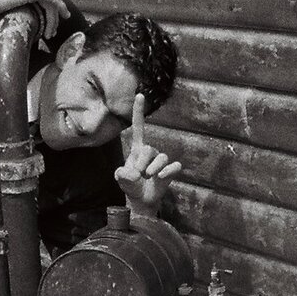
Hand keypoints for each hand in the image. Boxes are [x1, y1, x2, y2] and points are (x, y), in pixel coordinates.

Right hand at [0, 0, 69, 38]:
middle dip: (54, 15)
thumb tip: (24, 16)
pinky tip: (55, 25)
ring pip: (52, 0)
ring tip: (50, 34)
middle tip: (53, 30)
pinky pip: (52, 1)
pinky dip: (57, 13)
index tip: (49, 21)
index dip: (49, 7)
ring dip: (53, 19)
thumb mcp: (8, 1)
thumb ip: (19, 4)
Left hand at [114, 93, 182, 212]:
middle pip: (149, 149)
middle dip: (143, 161)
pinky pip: (174, 166)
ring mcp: (161, 162)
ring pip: (162, 158)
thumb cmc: (130, 186)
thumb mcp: (122, 180)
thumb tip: (130, 173)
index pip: (139, 128)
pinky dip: (168, 172)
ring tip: (148, 177)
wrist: (141, 200)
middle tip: (139, 174)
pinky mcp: (170, 172)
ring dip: (154, 168)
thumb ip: (122, 175)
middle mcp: (150, 153)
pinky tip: (161, 178)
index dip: (139, 112)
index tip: (140, 95)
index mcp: (137, 150)